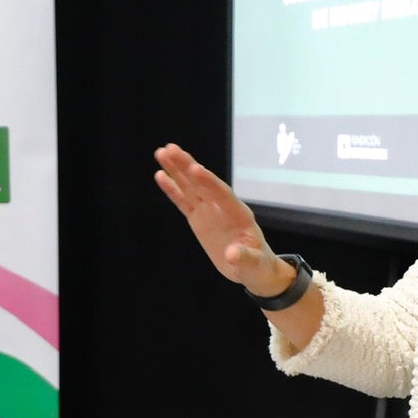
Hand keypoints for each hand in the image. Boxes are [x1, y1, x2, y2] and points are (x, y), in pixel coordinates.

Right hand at [154, 143, 290, 297]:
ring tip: (162, 152)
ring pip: (190, 187)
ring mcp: (209, 210)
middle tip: (170, 149)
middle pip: (203, 183)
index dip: (209, 182)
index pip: (222, 194)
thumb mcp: (254, 265)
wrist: (251, 268)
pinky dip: (172, 189)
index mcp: (239, 214)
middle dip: (187, 166)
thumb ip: (244, 257)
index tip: (195, 169)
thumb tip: (231, 254)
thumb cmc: (257, 265)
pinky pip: (183, 201)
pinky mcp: (198, 218)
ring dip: (176, 169)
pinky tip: (160, 175)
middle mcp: (222, 207)